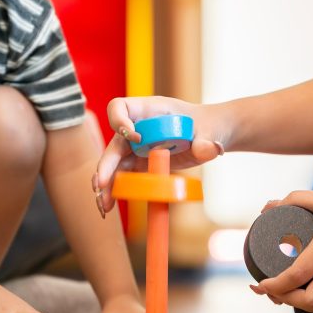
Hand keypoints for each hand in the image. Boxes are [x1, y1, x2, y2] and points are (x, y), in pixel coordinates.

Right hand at [93, 96, 227, 213]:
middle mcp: (137, 127)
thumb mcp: (210, 130)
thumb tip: (206, 150)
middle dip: (106, 163)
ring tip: (104, 204)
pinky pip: (122, 176)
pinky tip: (109, 205)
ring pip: (114, 163)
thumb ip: (206, 141)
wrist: (208, 135)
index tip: (135, 137)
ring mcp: (136, 146)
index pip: (121, 107)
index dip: (120, 121)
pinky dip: (114, 191)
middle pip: (114, 142)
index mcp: (150, 110)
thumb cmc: (207, 126)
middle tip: (102, 183)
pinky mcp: (139, 163)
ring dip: (106, 183)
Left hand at [251, 185, 312, 312]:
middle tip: (271, 292)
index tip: (259, 285)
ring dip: (305, 305)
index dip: (275, 286)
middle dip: (287, 300)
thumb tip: (268, 207)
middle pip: (311, 300)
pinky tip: (311, 295)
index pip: (297, 275)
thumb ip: (295, 199)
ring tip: (286, 294)